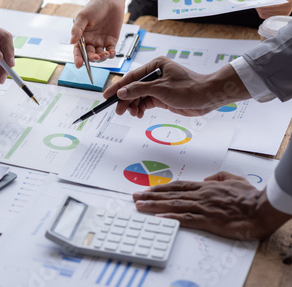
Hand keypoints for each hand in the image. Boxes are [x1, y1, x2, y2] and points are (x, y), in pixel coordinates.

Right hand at [71, 0, 127, 67]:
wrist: (110, 0)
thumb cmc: (95, 6)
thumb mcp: (83, 16)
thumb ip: (77, 29)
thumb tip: (72, 42)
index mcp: (81, 36)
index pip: (78, 50)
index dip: (78, 58)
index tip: (79, 65)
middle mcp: (90, 41)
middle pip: (89, 55)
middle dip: (91, 58)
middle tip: (95, 57)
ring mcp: (101, 42)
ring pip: (100, 55)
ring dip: (102, 58)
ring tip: (105, 54)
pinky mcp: (111, 41)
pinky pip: (111, 51)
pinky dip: (111, 55)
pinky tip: (111, 52)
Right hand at [103, 56, 250, 117]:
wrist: (209, 97)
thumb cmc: (190, 88)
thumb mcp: (161, 89)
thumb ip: (139, 90)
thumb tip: (122, 93)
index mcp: (155, 66)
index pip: (131, 77)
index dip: (118, 87)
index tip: (106, 96)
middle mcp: (155, 74)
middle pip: (133, 88)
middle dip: (125, 100)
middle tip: (118, 111)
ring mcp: (158, 86)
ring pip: (138, 96)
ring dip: (133, 106)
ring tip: (132, 114)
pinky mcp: (162, 97)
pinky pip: (146, 102)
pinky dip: (141, 108)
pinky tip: (139, 114)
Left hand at [132, 172, 291, 239]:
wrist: (261, 208)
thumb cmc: (249, 195)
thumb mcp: (233, 179)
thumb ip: (217, 177)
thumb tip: (205, 179)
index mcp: (205, 187)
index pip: (177, 186)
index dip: (160, 188)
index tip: (147, 190)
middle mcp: (200, 195)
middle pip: (170, 194)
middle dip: (150, 196)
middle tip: (134, 197)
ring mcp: (203, 207)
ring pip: (174, 205)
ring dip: (155, 205)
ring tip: (140, 206)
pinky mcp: (209, 220)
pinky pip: (187, 218)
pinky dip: (172, 217)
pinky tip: (160, 218)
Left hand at [255, 0, 291, 18]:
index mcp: (286, 0)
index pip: (267, 6)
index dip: (259, 3)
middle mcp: (286, 9)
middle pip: (264, 11)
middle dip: (259, 4)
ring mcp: (284, 14)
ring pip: (264, 15)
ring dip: (261, 7)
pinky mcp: (282, 16)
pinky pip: (267, 16)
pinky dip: (265, 10)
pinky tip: (269, 3)